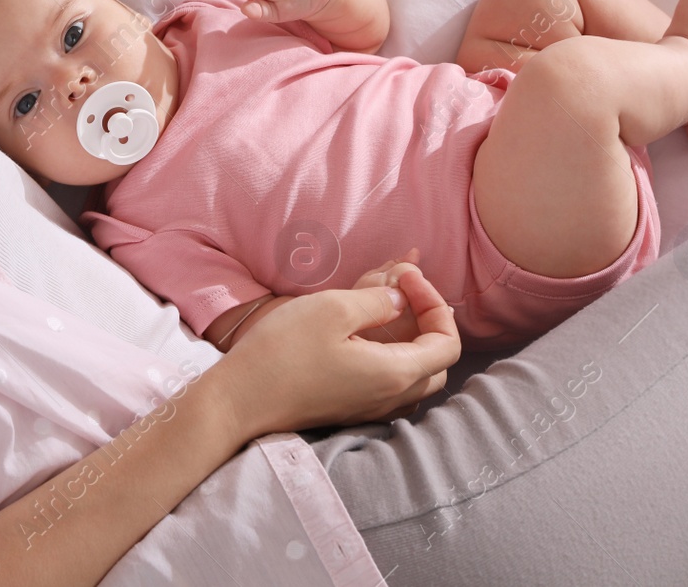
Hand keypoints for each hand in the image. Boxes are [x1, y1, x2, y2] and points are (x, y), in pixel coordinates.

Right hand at [214, 263, 459, 435]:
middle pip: (437, 362)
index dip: (435, 304)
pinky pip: (387, 384)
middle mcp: (391, 398)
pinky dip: (389, 355)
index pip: (448, 342)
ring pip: (414, 376)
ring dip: (409, 340)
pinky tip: (361, 335)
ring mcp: (369, 408)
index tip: (406, 279)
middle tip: (400, 292)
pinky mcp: (348, 409)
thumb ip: (378, 301)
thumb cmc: (283, 352)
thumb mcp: (333, 309)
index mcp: (395, 373)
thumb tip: (401, 300)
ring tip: (382, 309)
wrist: (240, 400)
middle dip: (428, 322)